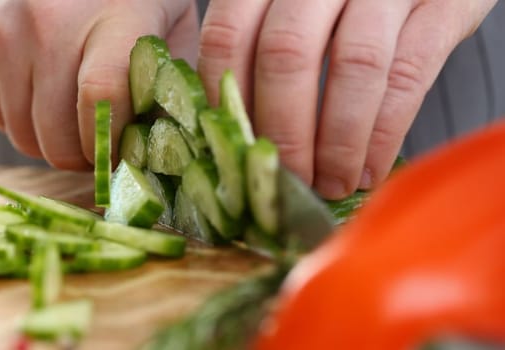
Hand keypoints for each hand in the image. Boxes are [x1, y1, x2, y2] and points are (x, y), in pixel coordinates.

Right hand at [0, 0, 198, 169]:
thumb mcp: (165, 16)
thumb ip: (169, 79)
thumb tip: (167, 149)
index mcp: (110, 14)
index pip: (102, 100)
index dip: (111, 145)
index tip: (122, 155)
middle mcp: (46, 24)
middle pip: (56, 134)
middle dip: (82, 155)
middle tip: (98, 145)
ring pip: (21, 135)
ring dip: (48, 140)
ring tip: (70, 114)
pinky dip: (16, 117)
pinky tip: (37, 87)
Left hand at [197, 0, 497, 198]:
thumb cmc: (345, 4)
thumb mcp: (292, 11)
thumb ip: (258, 52)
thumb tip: (231, 138)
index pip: (228, 35)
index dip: (228, 99)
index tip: (237, 149)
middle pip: (286, 54)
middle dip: (284, 131)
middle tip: (287, 180)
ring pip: (354, 65)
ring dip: (338, 140)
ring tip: (331, 185)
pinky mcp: (443, 4)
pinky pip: (409, 74)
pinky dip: (385, 133)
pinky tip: (370, 170)